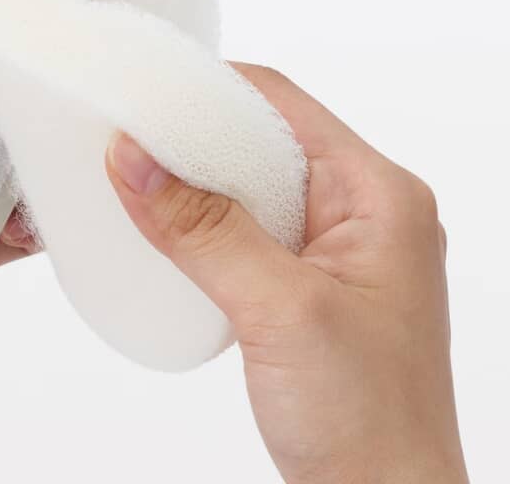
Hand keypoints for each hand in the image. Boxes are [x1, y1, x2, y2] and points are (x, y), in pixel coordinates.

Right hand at [107, 63, 467, 483]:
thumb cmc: (368, 422)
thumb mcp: (279, 312)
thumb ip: (203, 230)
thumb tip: (133, 156)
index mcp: (380, 195)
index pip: (284, 104)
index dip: (211, 87)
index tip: (145, 89)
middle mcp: (366, 210)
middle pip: (266, 138)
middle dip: (196, 133)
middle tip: (128, 131)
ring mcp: (340, 247)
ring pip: (255, 182)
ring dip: (198, 178)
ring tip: (137, 171)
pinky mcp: (312, 282)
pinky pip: (253, 225)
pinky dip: (207, 219)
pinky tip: (168, 226)